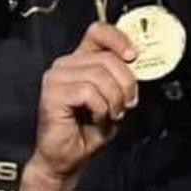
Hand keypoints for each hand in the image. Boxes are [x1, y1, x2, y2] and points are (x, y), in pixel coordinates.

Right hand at [31, 23, 138, 180]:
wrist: (68, 158)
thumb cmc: (88, 131)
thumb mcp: (114, 99)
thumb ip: (121, 79)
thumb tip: (137, 64)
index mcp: (81, 60)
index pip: (98, 32)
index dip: (119, 39)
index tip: (133, 56)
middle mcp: (66, 64)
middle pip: (107, 58)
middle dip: (125, 84)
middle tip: (126, 104)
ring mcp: (57, 77)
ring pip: (99, 75)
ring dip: (113, 99)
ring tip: (110, 114)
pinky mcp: (52, 93)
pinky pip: (88, 92)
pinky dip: (100, 108)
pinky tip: (96, 118)